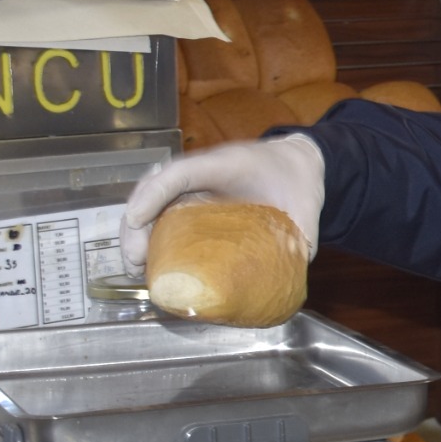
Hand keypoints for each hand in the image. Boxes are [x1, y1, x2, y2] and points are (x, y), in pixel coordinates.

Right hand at [121, 135, 326, 267]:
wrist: (297, 163)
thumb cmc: (298, 182)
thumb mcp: (306, 207)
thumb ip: (299, 239)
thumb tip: (287, 278)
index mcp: (230, 164)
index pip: (182, 172)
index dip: (155, 193)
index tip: (137, 220)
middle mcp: (203, 170)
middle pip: (155, 188)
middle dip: (136, 224)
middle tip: (135, 261)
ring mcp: (194, 184)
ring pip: (151, 200)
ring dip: (136, 233)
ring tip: (134, 267)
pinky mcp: (193, 198)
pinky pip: (162, 211)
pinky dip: (148, 234)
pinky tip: (146, 261)